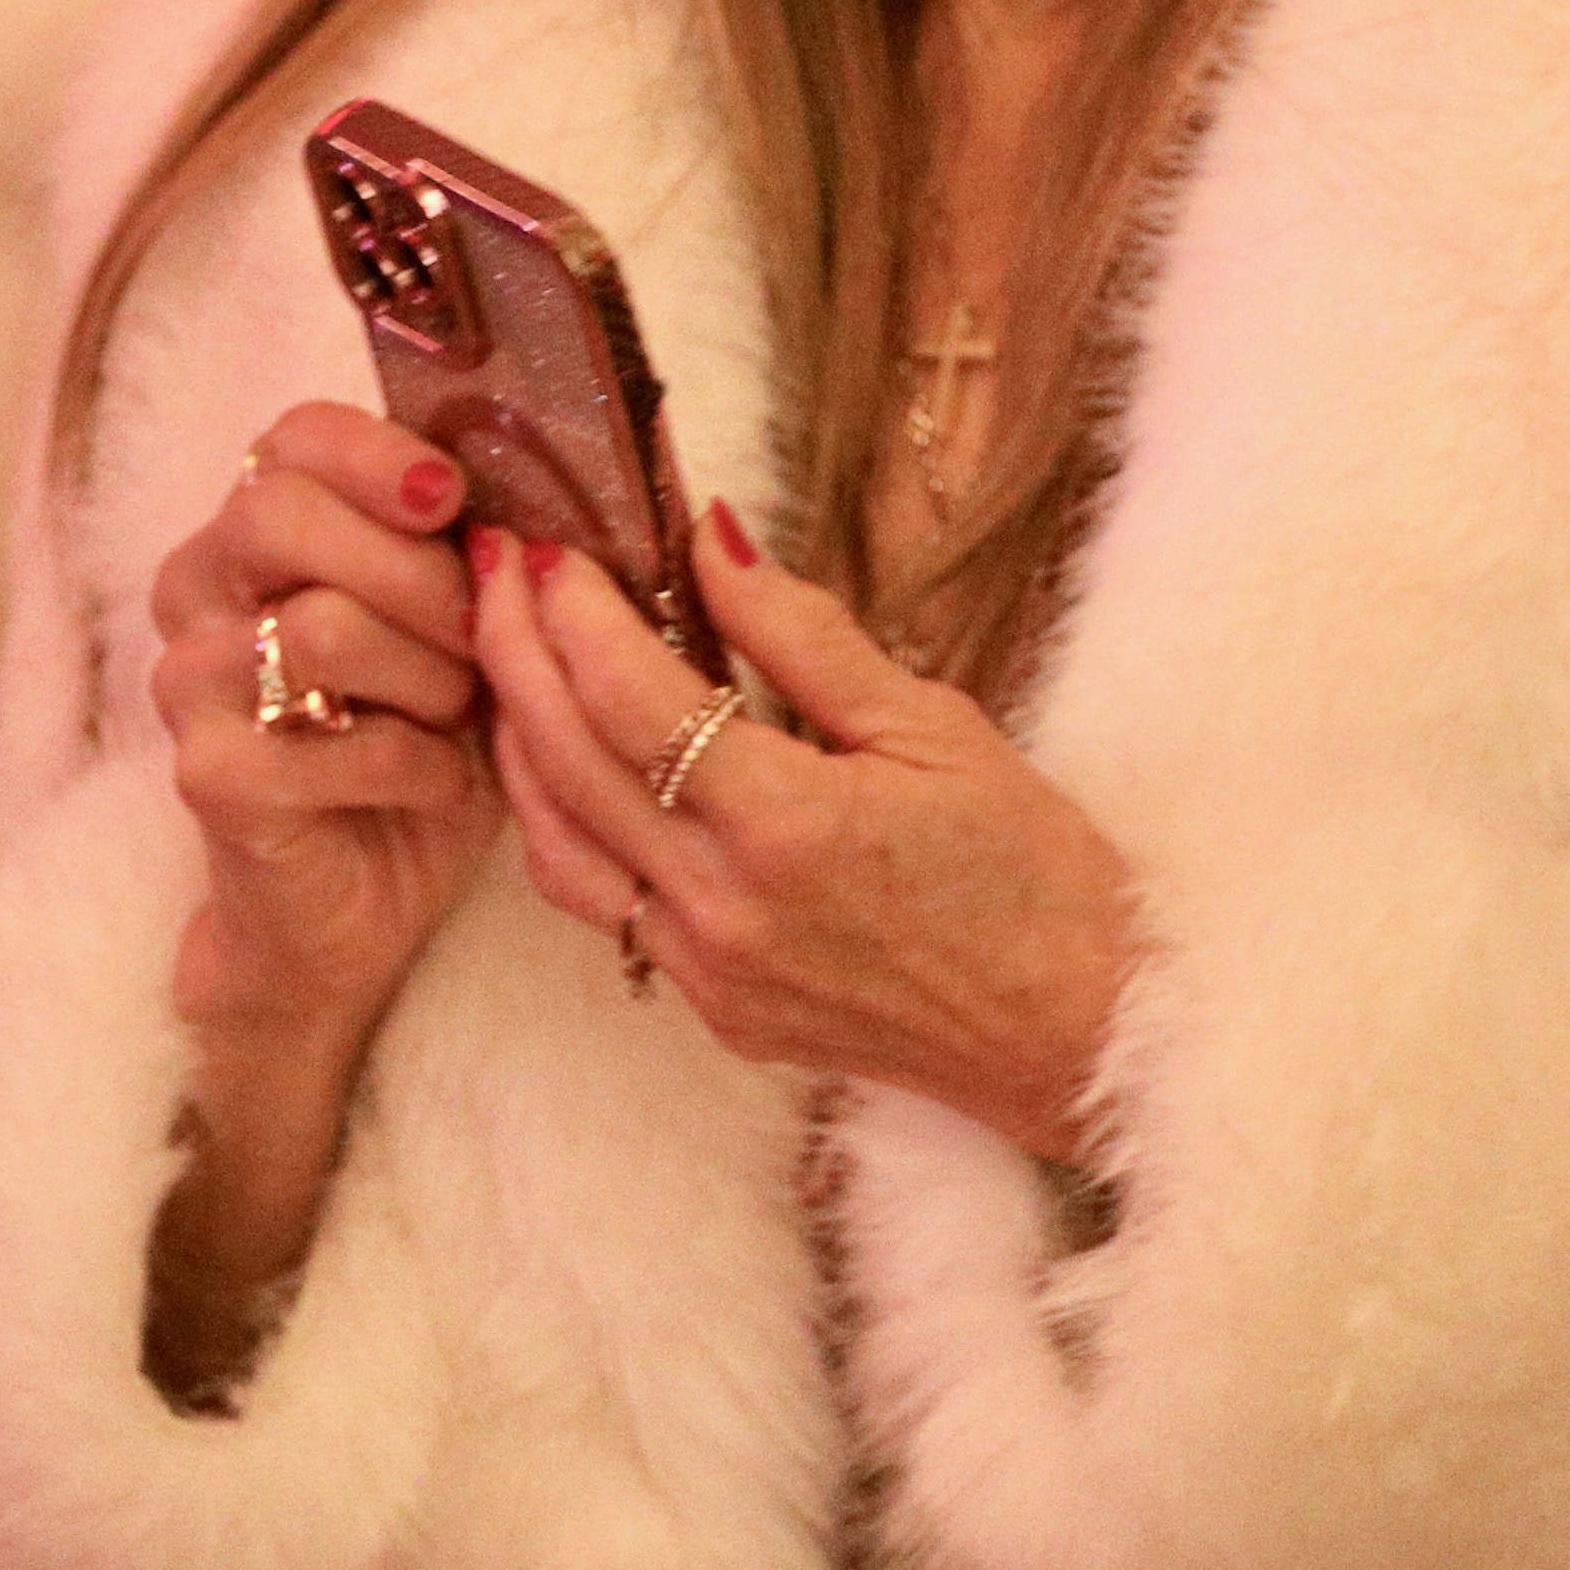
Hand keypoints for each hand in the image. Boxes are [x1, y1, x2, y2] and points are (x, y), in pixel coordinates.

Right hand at [146, 401, 500, 1073]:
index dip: (376, 454)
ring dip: (429, 676)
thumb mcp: (454, 634)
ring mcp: (189, 683)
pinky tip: (438, 784)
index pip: (290, 439)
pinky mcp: (207, 775)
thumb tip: (533, 496)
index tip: (452, 497)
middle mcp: (197, 589)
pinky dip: (421, 765)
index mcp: (253, 531)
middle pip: (280, 514)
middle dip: (413, 570)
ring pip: (322, 628)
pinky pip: (338, 744)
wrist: (356, 908)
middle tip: (476, 627)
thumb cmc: (416, 743)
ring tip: (458, 714)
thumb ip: (468, 554)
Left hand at [472, 508, 1138, 1163]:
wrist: (1077, 1029)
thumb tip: (709, 540)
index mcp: (786, 824)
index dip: (572, 609)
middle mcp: (723, 907)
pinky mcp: (713, 1009)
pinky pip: (602, 906)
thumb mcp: (932, 724)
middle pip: (565, 761)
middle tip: (492, 566)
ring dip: (515, 741)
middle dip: (513, 650)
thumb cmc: (1030, 871)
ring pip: (554, 845)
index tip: (547, 542)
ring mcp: (707, 971)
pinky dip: (562, 823)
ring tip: (504, 652)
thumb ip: (804, 635)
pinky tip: (564, 764)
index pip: (630, 696)